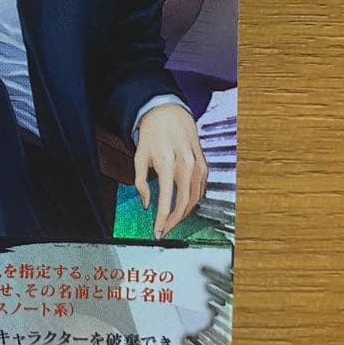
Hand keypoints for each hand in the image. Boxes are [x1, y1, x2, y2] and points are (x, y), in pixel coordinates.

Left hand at [134, 104, 207, 239]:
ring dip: (184, 214)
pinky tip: (183, 207)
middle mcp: (186, 165)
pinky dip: (192, 201)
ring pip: (195, 199)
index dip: (162, 220)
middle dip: (174, 221)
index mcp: (167, 163)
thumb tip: (146, 204)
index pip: (167, 201)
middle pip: (183, 204)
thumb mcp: (139, 156)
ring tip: (171, 221)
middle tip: (164, 230)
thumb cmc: (152, 133)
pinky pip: (200, 189)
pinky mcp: (204, 164)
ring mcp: (198, 165)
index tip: (157, 232)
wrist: (168, 112)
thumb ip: (141, 182)